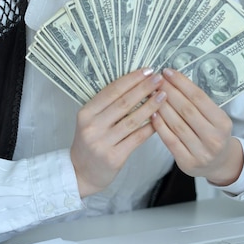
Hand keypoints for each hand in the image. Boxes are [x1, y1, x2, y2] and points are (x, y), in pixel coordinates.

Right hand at [70, 68, 166, 197]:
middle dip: (143, 88)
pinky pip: (137, 138)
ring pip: (132, 120)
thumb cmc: (90, 142)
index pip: (111, 91)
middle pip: (123, 103)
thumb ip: (107, 105)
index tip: (147, 71)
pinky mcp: (114, 158)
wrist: (80, 173)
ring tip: (163, 95)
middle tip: (159, 79)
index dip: (131, 79)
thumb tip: (135, 84)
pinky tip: (161, 118)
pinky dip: (150, 127)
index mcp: (86, 113)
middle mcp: (92, 127)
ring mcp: (103, 143)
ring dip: (150, 106)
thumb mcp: (90, 121)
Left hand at [151, 68, 243, 185]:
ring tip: (151, 94)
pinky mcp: (187, 162)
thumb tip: (174, 80)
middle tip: (156, 80)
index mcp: (223, 122)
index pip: (199, 98)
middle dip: (169, 92)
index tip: (168, 72)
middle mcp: (214, 138)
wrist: (219, 164)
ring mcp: (201, 153)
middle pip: (186, 110)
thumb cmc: (213, 134)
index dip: (181, 83)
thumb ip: (199, 103)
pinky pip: (170, 141)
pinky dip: (160, 126)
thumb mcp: (215, 118)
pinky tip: (153, 114)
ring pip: (177, 125)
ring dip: (162, 107)